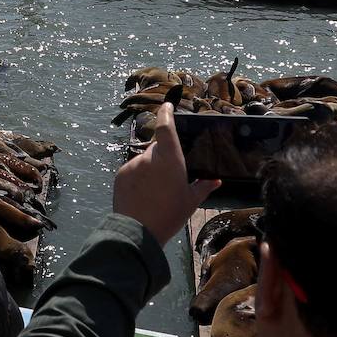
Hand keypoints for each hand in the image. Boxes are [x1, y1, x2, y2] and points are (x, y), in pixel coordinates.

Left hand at [113, 103, 220, 245]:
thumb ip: (203, 187)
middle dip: (163, 156)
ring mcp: (132, 164)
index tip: (167, 106)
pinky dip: (139, 177)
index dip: (166, 113)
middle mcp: (149, 157)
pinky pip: (133, 170)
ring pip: (144, 160)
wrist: (137, 231)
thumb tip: (216, 180)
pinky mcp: (121, 174)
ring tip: (157, 191)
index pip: (166, 127)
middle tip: (170, 175)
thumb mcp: (191, 201)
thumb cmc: (169, 214)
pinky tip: (144, 194)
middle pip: (157, 147)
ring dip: (151, 168)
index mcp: (169, 158)